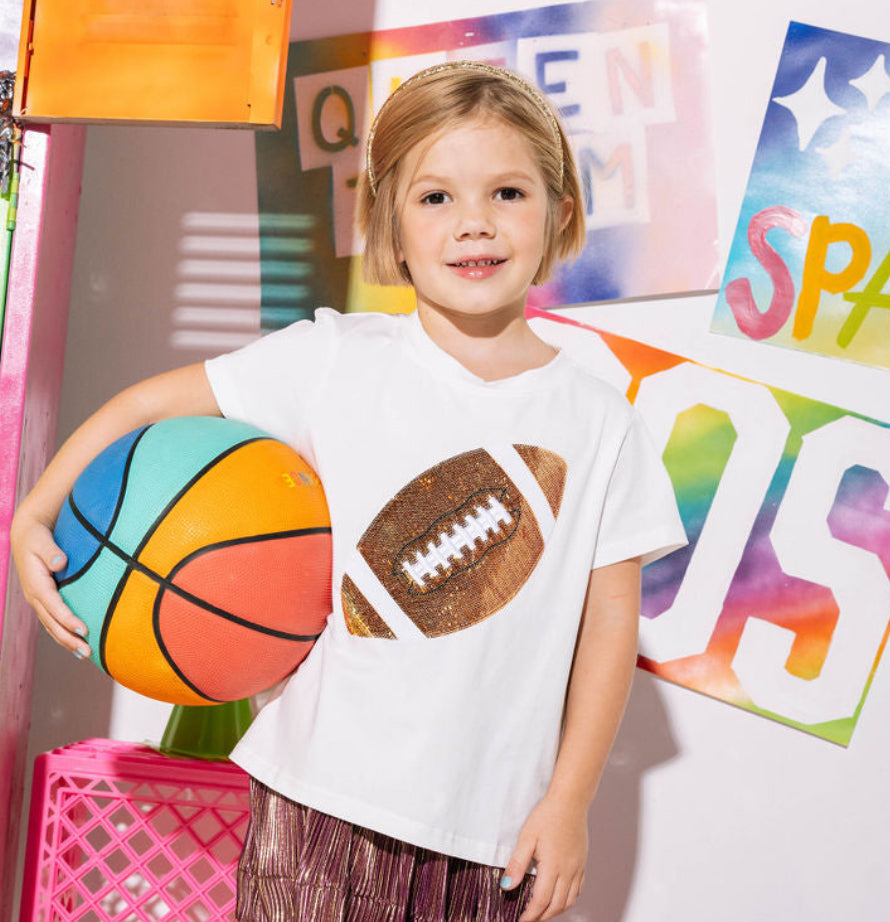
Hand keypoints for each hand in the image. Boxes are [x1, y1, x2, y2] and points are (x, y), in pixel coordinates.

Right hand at [10, 511, 90, 657]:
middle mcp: (35, 596)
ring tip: (85, 654)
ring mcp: (37, 601)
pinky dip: (63, 634)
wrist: (26, 537)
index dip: (67, 619)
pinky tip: (77, 644)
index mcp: (36, 584)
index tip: (84, 630)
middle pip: (52, 623)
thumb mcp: (42, 540)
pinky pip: (53, 622)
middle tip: (88, 652)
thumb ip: (51, 551)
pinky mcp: (43, 602)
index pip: (53, 605)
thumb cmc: (38, 538)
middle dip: (68, 639)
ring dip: (67, 642)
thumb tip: (60, 562)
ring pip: (51, 626)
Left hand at [501, 793, 587, 920]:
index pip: (541, 901)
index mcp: (553, 867)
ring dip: (555, 911)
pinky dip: (567, 900)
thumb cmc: (547, 816)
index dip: (530, 915)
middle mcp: (568, 871)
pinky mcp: (582, 863)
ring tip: (541, 912)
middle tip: (528, 919)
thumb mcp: (527, 837)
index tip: (520, 921)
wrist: (570, 802)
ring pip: (569, 901)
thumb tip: (506, 886)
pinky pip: (577, 890)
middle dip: (541, 917)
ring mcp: (577, 868)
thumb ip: (517, 863)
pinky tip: (559, 898)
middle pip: (556, 906)